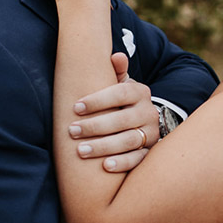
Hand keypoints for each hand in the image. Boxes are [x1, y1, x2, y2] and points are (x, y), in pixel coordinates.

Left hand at [68, 53, 159, 172]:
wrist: (141, 123)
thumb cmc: (120, 102)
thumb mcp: (120, 84)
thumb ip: (115, 71)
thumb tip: (116, 56)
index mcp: (140, 92)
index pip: (120, 93)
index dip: (98, 100)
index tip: (75, 107)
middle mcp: (149, 112)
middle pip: (122, 119)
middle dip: (95, 126)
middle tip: (71, 131)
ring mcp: (151, 133)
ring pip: (128, 140)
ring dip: (103, 146)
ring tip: (81, 151)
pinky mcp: (150, 152)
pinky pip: (138, 159)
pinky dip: (122, 163)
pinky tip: (105, 166)